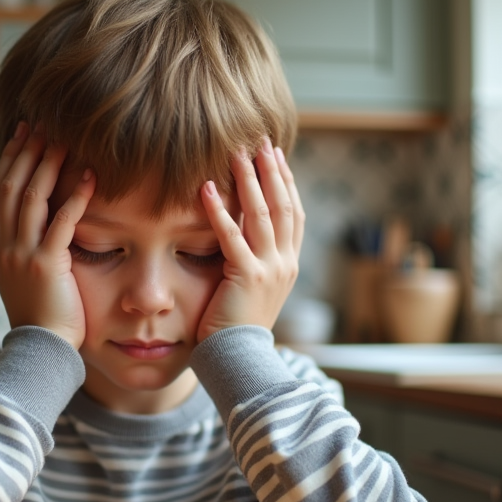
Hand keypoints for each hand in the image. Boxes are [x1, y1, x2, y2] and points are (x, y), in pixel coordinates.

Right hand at [0, 122, 95, 347]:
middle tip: (41, 123)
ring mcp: (21, 254)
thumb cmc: (40, 314)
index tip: (22, 133)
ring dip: (47, 164)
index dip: (10, 159)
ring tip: (62, 139)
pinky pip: (60, 222)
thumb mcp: (18, 272)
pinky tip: (89, 176)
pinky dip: (75, 196)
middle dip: (26, 152)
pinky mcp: (45, 265)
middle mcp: (4, 246)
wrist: (40, 351)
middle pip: (11, 186)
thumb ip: (13, 236)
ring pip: (31, 197)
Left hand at [196, 137, 304, 342]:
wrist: (240, 360)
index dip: (287, 183)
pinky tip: (208, 189)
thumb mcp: (254, 289)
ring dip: (249, 181)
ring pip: (262, 214)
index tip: (277, 156)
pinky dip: (220, 211)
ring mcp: (270, 269)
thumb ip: (253, 261)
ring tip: (237, 153)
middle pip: (283, 206)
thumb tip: (241, 236)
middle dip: (272, 171)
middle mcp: (285, 263)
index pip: (293, 214)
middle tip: (261, 141)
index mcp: (289, 264)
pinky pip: (232, 237)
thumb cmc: (238, 326)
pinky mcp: (247, 277)